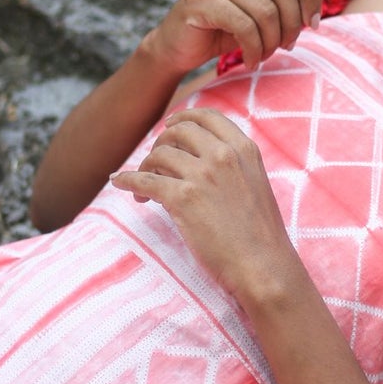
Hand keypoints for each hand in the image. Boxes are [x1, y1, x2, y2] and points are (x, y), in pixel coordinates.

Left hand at [110, 109, 297, 302]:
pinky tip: (119, 183)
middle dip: (161, 142)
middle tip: (154, 161)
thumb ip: (233, 166)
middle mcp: (223, 155)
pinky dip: (127, 180)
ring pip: (158, 155)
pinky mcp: (183, 198)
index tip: (170, 127)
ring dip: (145, 167)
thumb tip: (197, 160)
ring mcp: (203, 175)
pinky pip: (144, 180)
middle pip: (178, 131)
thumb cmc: (260, 236)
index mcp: (244, 149)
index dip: (183, 118)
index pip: (207, 117)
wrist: (263, 266)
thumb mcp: (255, 185)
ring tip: (144, 189)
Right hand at [146, 0, 339, 77]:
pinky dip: (254, 50)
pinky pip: (244, 26)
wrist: (181, 44)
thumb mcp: (271, 5)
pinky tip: (251, 60)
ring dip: (273, 41)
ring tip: (266, 53)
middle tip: (289, 45)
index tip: (313, 23)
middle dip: (293, 24)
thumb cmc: (230, 22)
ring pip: (265, 10)